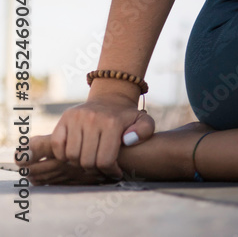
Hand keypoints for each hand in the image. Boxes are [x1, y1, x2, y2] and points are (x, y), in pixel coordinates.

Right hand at [28, 91, 154, 179]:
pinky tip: (76, 154)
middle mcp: (92, 119)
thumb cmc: (127, 117)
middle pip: (87, 161)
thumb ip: (145, 130)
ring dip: (79, 164)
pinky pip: (57, 146)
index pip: (105, 161)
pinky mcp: (64, 119)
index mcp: (112, 123)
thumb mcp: (144, 121)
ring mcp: (76, 118)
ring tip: (90, 161)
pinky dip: (63, 155)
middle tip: (101, 168)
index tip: (115, 172)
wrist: (111, 100)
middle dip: (95, 169)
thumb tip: (128, 140)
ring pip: (71, 156)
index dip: (110, 171)